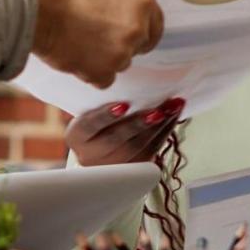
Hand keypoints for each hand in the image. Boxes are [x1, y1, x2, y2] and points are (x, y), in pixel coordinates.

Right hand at [25, 0, 164, 87]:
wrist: (35, 6)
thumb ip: (121, 2)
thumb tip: (122, 13)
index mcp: (143, 1)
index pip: (155, 26)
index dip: (140, 31)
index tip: (126, 33)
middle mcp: (138, 28)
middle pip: (136, 47)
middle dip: (118, 45)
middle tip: (93, 36)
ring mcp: (122, 53)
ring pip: (119, 64)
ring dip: (103, 59)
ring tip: (77, 42)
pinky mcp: (103, 72)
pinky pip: (103, 79)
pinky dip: (89, 72)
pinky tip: (73, 55)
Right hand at [65, 99, 183, 166]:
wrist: (96, 150)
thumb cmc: (92, 122)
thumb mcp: (86, 111)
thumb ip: (97, 100)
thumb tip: (123, 81)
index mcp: (77, 137)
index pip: (89, 126)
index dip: (105, 116)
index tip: (122, 106)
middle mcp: (92, 155)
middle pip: (116, 139)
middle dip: (139, 124)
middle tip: (157, 111)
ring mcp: (114, 165)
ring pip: (138, 146)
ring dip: (159, 125)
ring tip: (172, 107)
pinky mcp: (134, 168)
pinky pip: (152, 149)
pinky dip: (165, 130)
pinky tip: (173, 115)